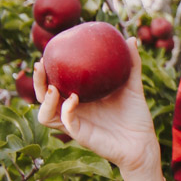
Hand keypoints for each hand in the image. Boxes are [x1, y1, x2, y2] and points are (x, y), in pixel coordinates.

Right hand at [33, 38, 159, 173]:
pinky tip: (73, 99)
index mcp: (79, 98)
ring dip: (45, 100)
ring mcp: (74, 124)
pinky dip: (66, 110)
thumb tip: (130, 39)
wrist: (143, 142)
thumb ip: (131, 64)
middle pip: (43, 97)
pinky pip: (65, 123)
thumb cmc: (135, 116)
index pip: (54, 84)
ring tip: (52, 87)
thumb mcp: (133, 86)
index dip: (45, 71)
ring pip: (45, 114)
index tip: (47, 54)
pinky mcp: (81, 135)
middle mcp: (72, 111)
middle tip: (40, 65)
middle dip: (37, 82)